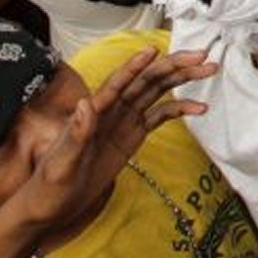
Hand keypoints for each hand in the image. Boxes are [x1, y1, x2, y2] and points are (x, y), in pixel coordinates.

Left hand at [0, 44, 214, 234]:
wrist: (51, 206)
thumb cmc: (49, 185)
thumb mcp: (61, 163)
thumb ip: (76, 134)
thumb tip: (86, 104)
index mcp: (94, 112)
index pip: (117, 83)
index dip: (135, 67)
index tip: (154, 50)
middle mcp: (112, 111)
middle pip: (146, 80)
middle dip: (173, 66)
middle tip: (201, 56)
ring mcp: (124, 121)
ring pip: (157, 91)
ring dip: (182, 79)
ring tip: (209, 70)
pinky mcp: (132, 136)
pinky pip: (160, 116)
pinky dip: (180, 109)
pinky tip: (199, 108)